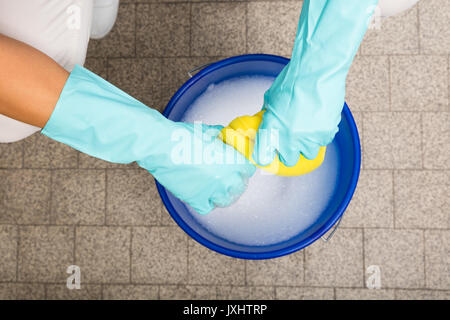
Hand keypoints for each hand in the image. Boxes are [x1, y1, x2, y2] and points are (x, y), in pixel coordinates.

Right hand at [139, 121, 255, 213]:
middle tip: (226, 177)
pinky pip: (207, 207)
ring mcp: (212, 192)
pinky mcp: (196, 200)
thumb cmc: (184, 137)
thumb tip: (226, 138)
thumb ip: (223, 138)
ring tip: (216, 188)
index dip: (243, 167)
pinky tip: (202, 194)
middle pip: (240, 187)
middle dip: (235, 181)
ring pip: (226, 200)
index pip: (249, 169)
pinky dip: (205, 203)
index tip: (239, 167)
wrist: (163, 147)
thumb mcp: (210, 132)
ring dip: (223, 194)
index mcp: (233, 162)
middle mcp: (227, 179)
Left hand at [252, 0, 376, 166]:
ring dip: (307, 143)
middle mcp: (288, 137)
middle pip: (289, 160)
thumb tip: (266, 123)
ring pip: (309, 152)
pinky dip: (322, 133)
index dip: (265, 157)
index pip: (263, 156)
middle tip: (291, 141)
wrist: (317, 70)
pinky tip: (319, 119)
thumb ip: (268, 115)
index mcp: (271, 128)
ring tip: (308, 127)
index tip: (268, 154)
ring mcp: (308, 137)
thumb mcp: (271, 99)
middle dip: (290, 153)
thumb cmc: (294, 80)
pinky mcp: (325, 133)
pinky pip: (323, 141)